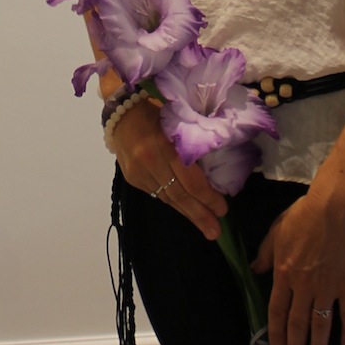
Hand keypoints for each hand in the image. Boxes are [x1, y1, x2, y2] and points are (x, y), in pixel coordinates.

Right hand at [110, 101, 225, 241]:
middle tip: (215, 232)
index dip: (208, 198)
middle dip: (200, 215)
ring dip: (188, 213)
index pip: (191, 181)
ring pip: (168, 199)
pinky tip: (186, 209)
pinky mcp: (133, 178)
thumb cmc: (157, 113)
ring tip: (206, 227)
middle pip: (179, 195)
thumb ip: (192, 147)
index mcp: (166, 146)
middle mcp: (151, 162)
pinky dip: (173, 203)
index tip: (223, 210)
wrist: (121, 112)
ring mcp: (139, 173)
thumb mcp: (179, 124)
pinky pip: (157, 195)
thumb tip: (215, 173)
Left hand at [253, 188, 344, 344]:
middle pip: (298, 323)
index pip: (277, 310)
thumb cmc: (305, 214)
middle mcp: (304, 286)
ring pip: (321, 323)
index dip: (276, 331)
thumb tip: (255, 269)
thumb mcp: (277, 230)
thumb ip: (266, 253)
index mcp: (284, 273)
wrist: (336, 207)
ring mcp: (327, 287)